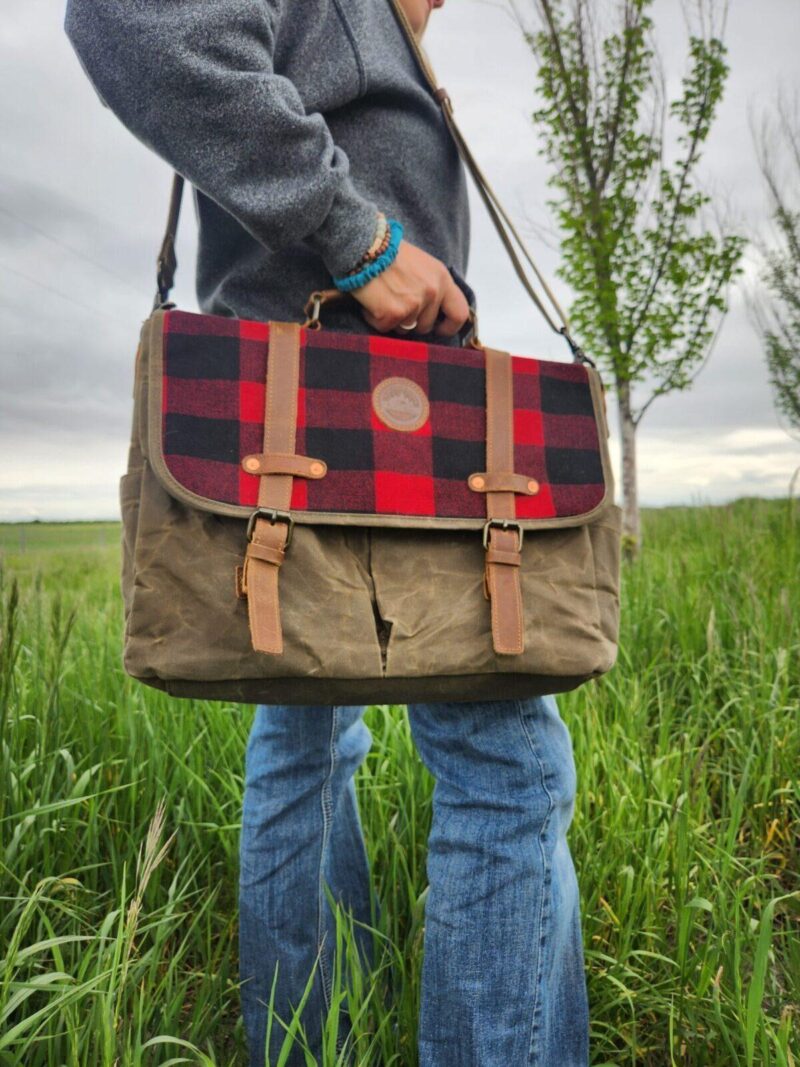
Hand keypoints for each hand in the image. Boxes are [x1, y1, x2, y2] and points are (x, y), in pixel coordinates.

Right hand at [350, 239, 469, 338]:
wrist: (363, 245)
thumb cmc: (389, 253)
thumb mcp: (422, 264)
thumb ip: (432, 285)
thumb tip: (433, 310)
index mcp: (442, 278)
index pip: (459, 313)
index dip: (449, 327)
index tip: (439, 330)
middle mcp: (432, 292)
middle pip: (426, 325)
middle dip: (411, 321)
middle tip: (396, 305)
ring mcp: (414, 304)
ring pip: (405, 328)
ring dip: (392, 319)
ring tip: (382, 297)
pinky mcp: (394, 313)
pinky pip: (385, 327)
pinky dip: (374, 318)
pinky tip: (370, 301)